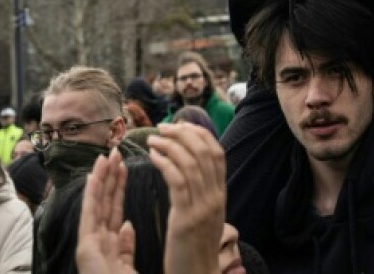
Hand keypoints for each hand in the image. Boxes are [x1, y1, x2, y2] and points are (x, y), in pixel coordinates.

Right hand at [76, 151, 137, 273]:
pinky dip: (91, 196)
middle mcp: (96, 243)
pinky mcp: (86, 249)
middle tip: (114, 151)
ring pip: (96, 205)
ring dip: (100, 179)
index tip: (122, 165)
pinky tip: (93, 177)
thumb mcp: (128, 267)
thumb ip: (126, 246)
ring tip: (105, 157)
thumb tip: (127, 225)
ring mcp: (89, 245)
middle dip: (109, 177)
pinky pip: (90, 216)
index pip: (114, 210)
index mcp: (109, 246)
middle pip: (104, 203)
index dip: (118, 187)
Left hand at [148, 123, 224, 273]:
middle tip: (163, 127)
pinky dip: (164, 163)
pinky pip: (177, 181)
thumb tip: (191, 170)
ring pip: (190, 162)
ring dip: (170, 145)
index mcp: (220, 195)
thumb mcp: (205, 216)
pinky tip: (152, 157)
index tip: (181, 125)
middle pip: (204, 152)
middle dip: (183, 133)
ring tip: (153, 140)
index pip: (217, 153)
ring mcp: (203, 207)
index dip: (199, 133)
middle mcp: (215, 197)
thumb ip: (202, 193)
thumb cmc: (194, 249)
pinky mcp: (186, 218)